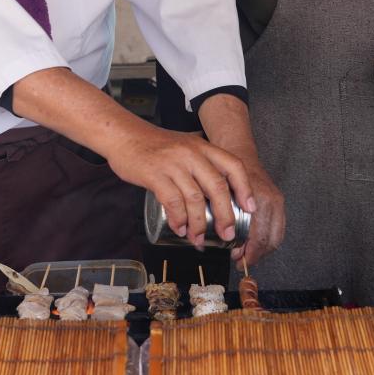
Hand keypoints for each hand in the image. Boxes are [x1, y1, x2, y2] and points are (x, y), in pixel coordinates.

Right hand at [105, 124, 253, 246]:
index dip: (245, 188)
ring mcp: (173, 164)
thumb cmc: (155, 145)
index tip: (250, 208)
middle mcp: (191, 153)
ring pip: (195, 199)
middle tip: (227, 234)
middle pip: (217, 187)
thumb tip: (219, 196)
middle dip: (225, 215)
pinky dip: (178, 219)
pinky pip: (172, 201)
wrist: (123, 135)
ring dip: (198, 224)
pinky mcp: (154, 174)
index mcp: (202, 147)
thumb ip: (201, 164)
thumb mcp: (185, 146)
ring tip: (198, 239)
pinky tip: (179, 228)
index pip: (233, 166)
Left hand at [229, 154, 284, 268]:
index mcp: (258, 200)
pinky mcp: (279, 202)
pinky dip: (268, 240)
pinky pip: (278, 228)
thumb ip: (226, 218)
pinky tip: (256, 244)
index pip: (259, 237)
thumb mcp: (221, 195)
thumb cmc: (226, 173)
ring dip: (263, 250)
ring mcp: (278, 201)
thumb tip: (226, 244)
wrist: (239, 152)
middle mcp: (272, 202)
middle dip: (256, 254)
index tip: (237, 260)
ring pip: (277, 237)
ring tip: (248, 255)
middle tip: (241, 260)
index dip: (249, 252)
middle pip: (270, 240)